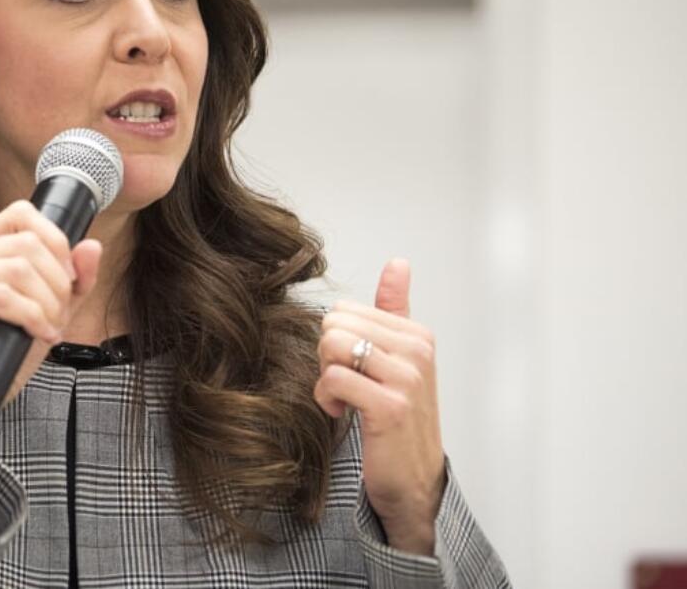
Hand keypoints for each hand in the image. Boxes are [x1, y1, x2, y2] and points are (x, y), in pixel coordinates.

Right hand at [0, 199, 101, 468]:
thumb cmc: (6, 354)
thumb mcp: (50, 311)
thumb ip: (73, 281)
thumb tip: (91, 246)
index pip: (20, 215)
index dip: (55, 241)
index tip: (68, 278)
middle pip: (25, 245)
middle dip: (56, 283)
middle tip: (60, 316)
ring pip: (15, 270)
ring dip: (47, 304)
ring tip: (49, 328)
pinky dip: (31, 316)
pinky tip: (38, 334)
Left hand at [313, 258, 446, 554]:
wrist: (413, 482)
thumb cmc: (399, 419)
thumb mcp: (400, 360)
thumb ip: (395, 310)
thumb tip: (399, 262)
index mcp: (416, 334)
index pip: (344, 309)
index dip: (336, 341)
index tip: (355, 371)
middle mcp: (417, 351)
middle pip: (333, 323)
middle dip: (327, 357)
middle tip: (348, 387)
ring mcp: (407, 378)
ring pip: (331, 345)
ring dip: (326, 377)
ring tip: (346, 399)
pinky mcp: (391, 406)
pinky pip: (333, 378)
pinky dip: (327, 399)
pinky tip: (344, 415)